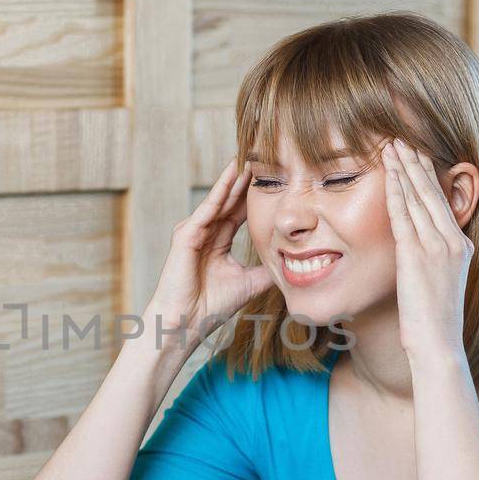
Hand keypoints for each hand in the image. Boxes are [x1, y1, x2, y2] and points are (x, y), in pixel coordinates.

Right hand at [145, 157, 275, 350]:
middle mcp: (204, 232)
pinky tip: (233, 174)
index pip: (239, 211)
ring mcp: (193, 231)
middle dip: (245, 179)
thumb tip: (293, 265)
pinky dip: (220, 190)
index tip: (275, 178)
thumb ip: (265, 270)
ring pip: (219, 199)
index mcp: (217, 242)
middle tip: (264, 155)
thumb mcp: (248, 284)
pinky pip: (207, 208)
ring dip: (234, 178)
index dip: (255, 195)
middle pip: (229, 199)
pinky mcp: (186, 235)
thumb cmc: (210, 307)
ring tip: (250, 156)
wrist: (185, 324)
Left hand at [381, 137, 472, 362]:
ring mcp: (437, 247)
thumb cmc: (433, 322)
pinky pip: (404, 216)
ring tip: (391, 146)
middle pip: (431, 192)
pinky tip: (387, 175)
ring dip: (403, 169)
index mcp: (461, 247)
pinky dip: (395, 192)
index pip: (441, 202)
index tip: (417, 154)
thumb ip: (430, 260)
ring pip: (418, 198)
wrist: (438, 343)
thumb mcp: (438, 284)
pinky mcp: (417, 256)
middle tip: (402, 138)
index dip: (428, 175)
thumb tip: (415, 250)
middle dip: (415, 163)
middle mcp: (453, 242)